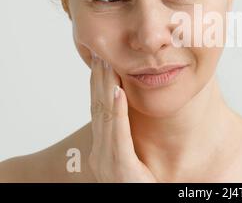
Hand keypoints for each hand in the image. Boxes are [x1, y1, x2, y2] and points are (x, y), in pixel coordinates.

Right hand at [88, 51, 156, 182]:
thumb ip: (129, 139)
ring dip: (104, 89)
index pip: (101, 111)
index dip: (99, 87)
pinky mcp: (120, 169)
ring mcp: (108, 162)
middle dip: (99, 82)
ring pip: (105, 117)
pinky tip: (117, 92)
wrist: (139, 202)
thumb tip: (135, 115)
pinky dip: (116, 112)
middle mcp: (102, 153)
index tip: (101, 64)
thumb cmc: (140, 185)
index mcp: (105, 150)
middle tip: (100, 55)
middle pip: (99, 110)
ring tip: (106, 65)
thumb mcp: (133, 160)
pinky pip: (118, 135)